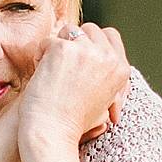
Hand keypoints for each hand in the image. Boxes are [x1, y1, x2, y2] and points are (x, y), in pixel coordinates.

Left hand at [16, 23, 130, 147]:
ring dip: (57, 46)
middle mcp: (108, 58)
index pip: (110, 36)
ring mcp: (87, 51)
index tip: (78, 56)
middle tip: (61, 64)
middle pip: (90, 29)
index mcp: (121, 69)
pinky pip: (48, 41)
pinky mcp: (63, 49)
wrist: (53, 132)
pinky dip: (40, 55)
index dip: (92, 41)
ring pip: (68, 31)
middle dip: (74, 42)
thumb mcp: (103, 100)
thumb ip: (107, 77)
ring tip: (50, 69)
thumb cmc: (73, 123)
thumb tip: (105, 56)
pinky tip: (40, 75)